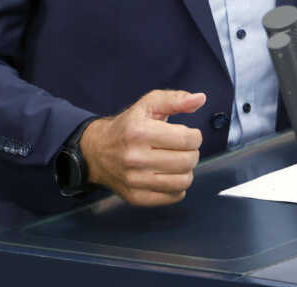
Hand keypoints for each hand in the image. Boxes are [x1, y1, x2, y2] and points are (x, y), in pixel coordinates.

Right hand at [80, 89, 205, 205]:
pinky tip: (168, 175)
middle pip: (187, 161)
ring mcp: (134, 181)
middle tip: (183, 148)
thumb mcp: (148, 104)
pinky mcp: (136, 197)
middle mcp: (135, 158)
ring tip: (177, 161)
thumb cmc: (128, 126)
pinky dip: (177, 186)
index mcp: (139, 132)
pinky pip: (174, 196)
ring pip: (183, 182)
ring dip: (186, 170)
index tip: (189, 134)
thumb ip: (176, 99)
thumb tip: (200, 98)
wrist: (97, 152)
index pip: (187, 139)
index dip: (195, 136)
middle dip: (192, 152)